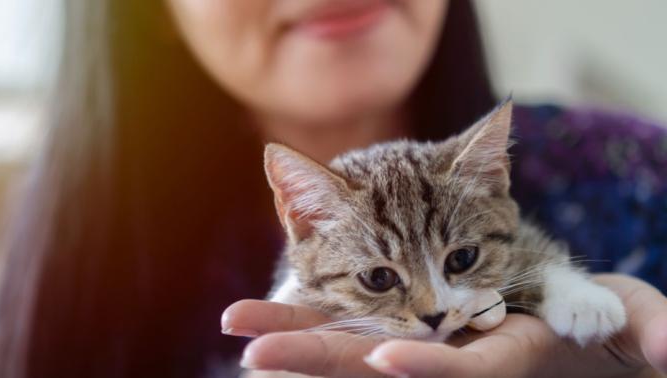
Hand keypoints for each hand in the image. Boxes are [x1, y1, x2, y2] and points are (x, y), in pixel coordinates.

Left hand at [221, 274, 666, 376]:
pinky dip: (309, 327)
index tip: (388, 358)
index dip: (429, 366)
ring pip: (351, 346)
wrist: (562, 336)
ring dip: (296, 337)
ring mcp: (423, 345)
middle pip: (380, 364)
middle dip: (319, 358)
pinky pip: (351, 331)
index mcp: (503, 361)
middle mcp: (451, 359)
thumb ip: (645, 329)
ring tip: (239, 329)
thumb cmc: (599, 328)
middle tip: (255, 351)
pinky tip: (265, 327)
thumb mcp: (626, 320)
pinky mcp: (406, 327)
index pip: (463, 372)